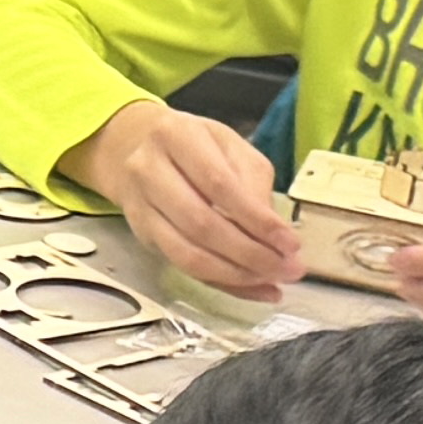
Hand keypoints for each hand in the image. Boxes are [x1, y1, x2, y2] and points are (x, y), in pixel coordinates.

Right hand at [72, 100, 308, 300]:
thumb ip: (252, 182)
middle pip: (202, 224)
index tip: (290, 243)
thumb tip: (271, 233)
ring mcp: (140, 206)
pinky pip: (182, 266)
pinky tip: (249, 287)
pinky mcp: (141, 233)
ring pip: (188, 254)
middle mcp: (149, 170)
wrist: (132, 146)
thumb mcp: (228, 145)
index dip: (257, 220)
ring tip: (272, 281)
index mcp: (175, 136)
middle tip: (287, 269)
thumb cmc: (191, 144)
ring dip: (235, 274)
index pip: (220, 185)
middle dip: (250, 254)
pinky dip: (220, 282)